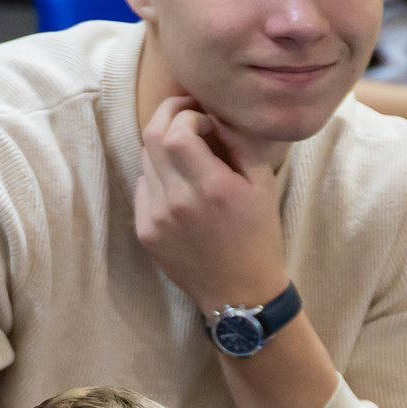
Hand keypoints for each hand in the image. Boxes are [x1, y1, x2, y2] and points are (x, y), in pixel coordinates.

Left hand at [133, 95, 290, 312]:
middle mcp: (178, 202)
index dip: (188, 115)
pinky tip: (181, 190)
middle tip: (187, 117)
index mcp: (212, 188)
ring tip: (189, 157)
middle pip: (152, 137)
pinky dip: (159, 177)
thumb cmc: (258, 237)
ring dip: (165, 148)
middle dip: (169, 116)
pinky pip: (143, 187)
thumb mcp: (263, 185)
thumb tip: (216, 113)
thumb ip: (241, 142)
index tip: (205, 121)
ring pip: (145, 160)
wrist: (240, 294)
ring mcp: (157, 219)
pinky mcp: (146, 232)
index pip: (176, 131)